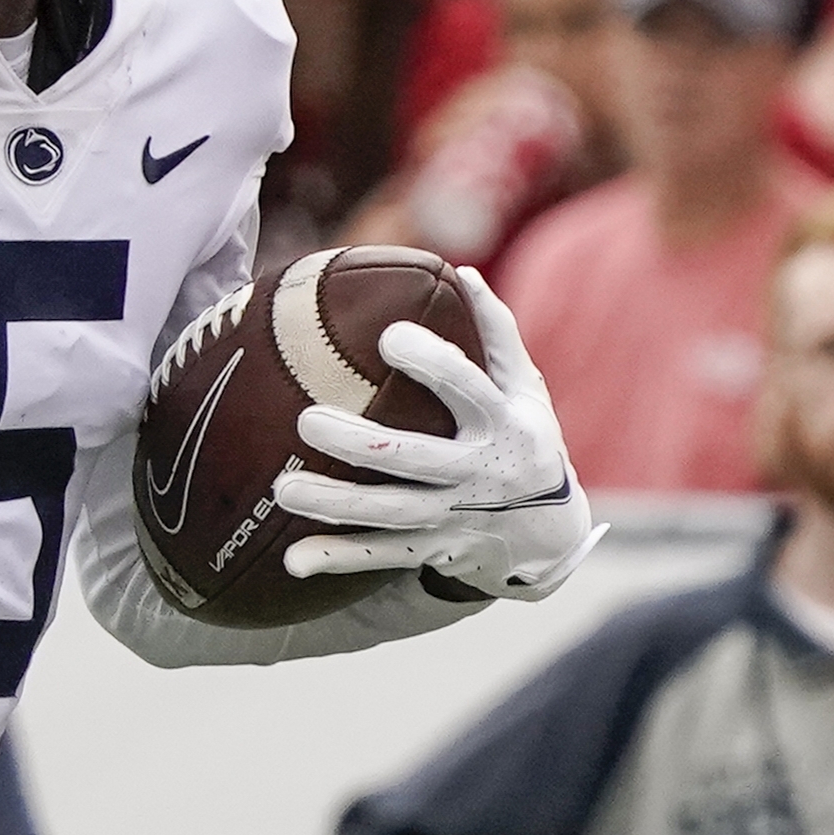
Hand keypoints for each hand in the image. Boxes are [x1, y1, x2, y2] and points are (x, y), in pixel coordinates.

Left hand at [273, 266, 596, 602]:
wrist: (549, 536)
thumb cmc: (529, 442)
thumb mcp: (528, 391)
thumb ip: (498, 334)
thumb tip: (463, 273)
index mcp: (502, 425)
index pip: (468, 390)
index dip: (433, 364)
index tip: (390, 337)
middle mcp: (477, 474)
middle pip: (413, 460)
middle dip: (360, 445)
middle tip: (307, 421)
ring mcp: (452, 518)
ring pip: (389, 514)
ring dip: (335, 505)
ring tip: (284, 487)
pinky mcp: (431, 549)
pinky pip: (380, 557)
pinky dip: (337, 559)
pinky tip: (292, 561)